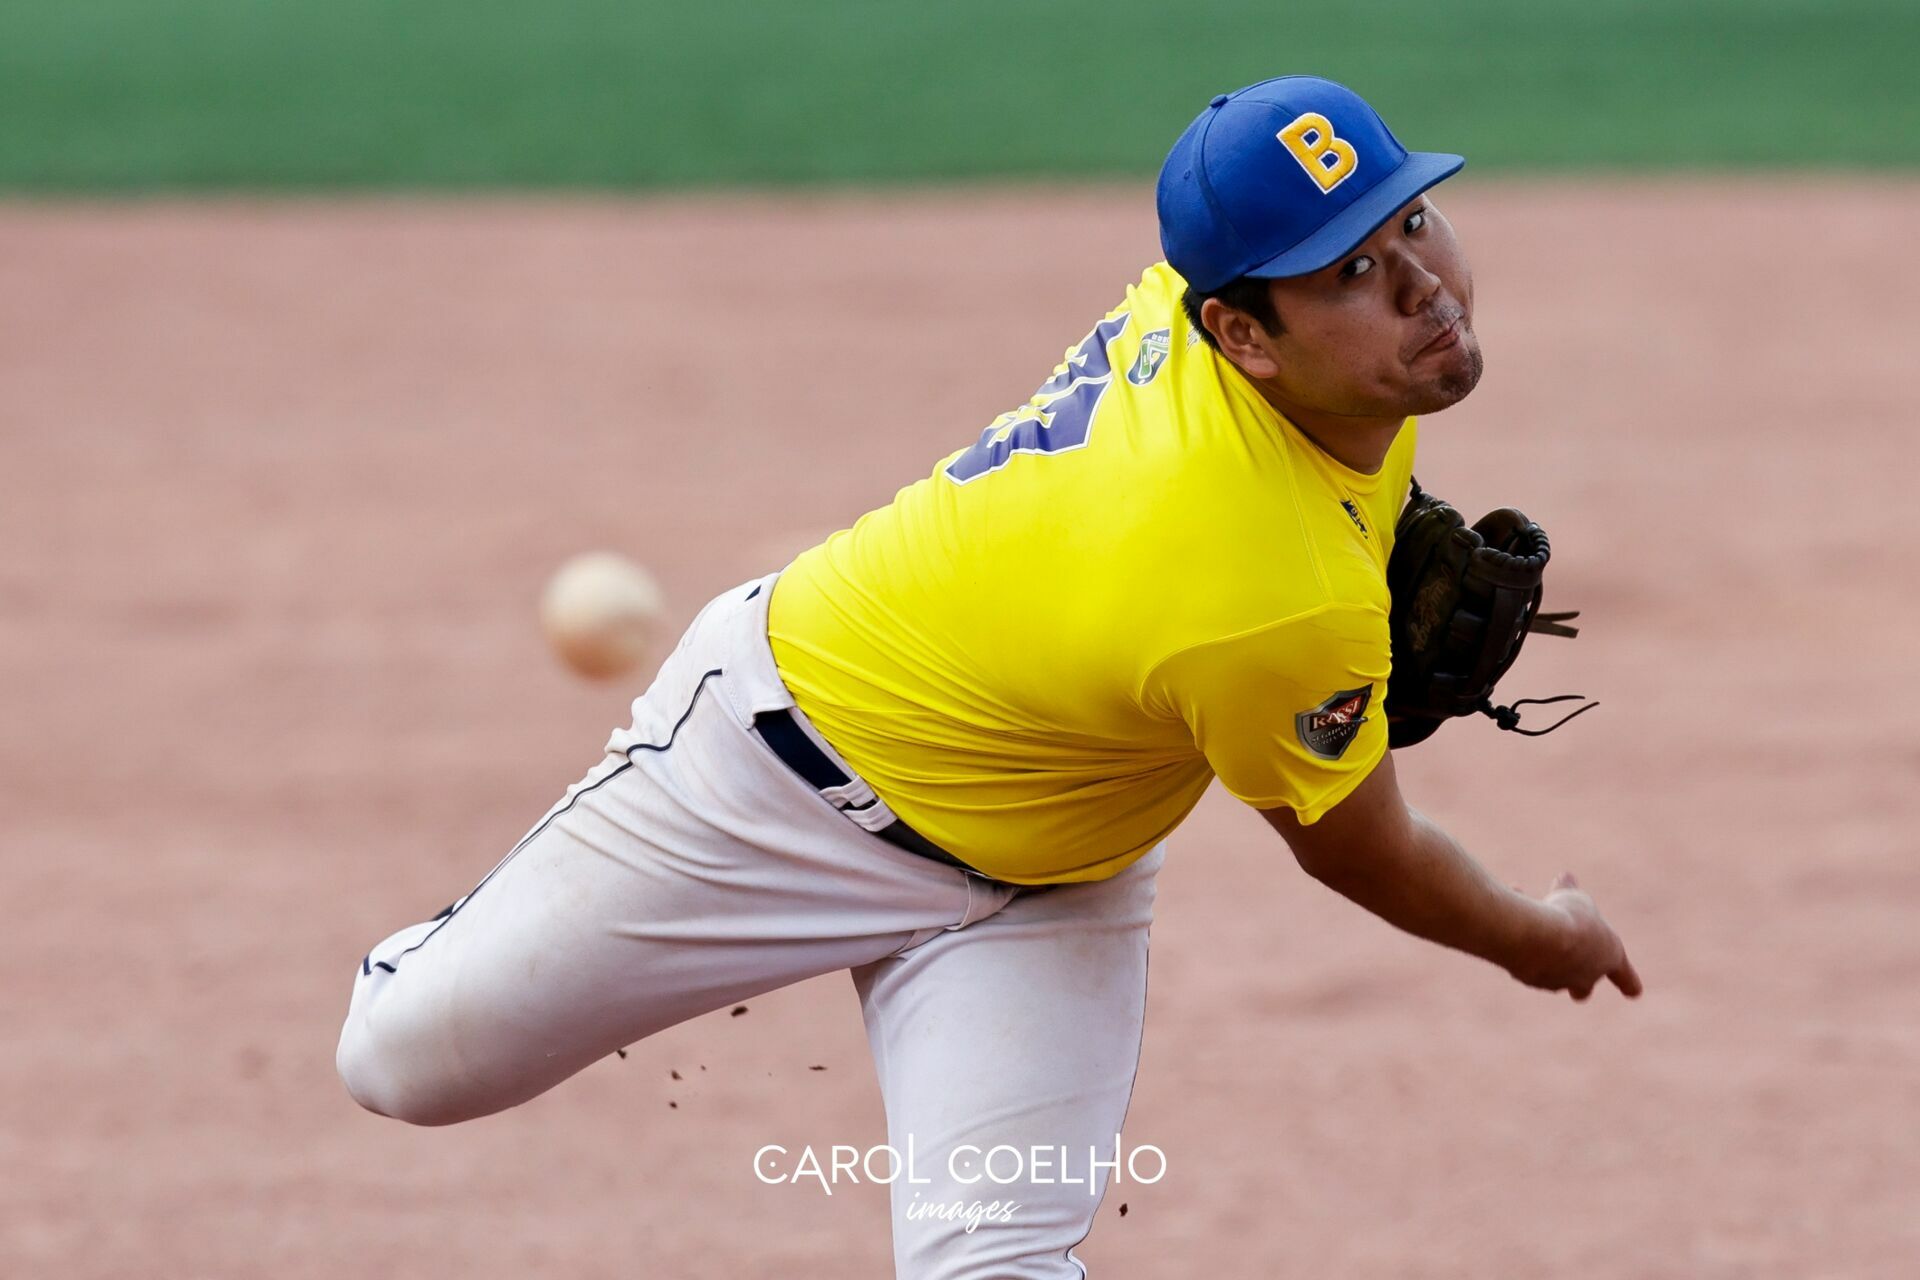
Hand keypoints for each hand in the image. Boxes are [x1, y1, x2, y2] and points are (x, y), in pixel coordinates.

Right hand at [1513, 873, 1642, 1000]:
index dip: (1629, 983)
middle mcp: (1586, 976)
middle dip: (1579, 986)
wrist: (1540, 938)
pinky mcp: (1530, 978)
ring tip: (1531, 917)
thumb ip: (1570, 893)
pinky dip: (1520, 941)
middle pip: (1583, 988)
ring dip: (1542, 947)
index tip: (1634, 993)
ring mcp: (1558, 981)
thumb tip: (1565, 877)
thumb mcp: (1575, 899)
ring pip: (1550, 970)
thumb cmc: (1569, 917)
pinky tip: (1512, 918)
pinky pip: (1525, 957)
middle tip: (1575, 989)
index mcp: (1609, 957)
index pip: (1626, 976)